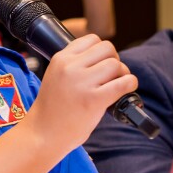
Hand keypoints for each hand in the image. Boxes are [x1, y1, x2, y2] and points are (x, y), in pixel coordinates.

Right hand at [27, 35, 136, 149]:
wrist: (42, 133)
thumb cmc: (51, 109)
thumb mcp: (55, 76)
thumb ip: (74, 65)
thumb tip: (103, 59)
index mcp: (61, 59)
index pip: (92, 39)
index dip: (102, 51)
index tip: (102, 64)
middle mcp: (71, 67)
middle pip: (107, 48)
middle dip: (114, 59)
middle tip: (111, 75)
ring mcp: (82, 83)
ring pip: (116, 64)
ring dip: (122, 74)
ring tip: (116, 85)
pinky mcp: (94, 100)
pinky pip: (123, 83)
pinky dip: (130, 84)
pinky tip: (127, 90)